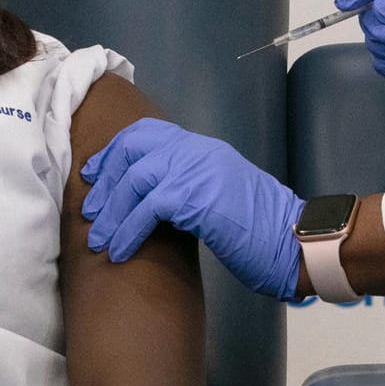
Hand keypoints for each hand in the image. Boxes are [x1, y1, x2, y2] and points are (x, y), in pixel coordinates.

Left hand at [81, 119, 302, 299]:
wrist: (294, 241)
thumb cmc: (263, 231)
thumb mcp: (221, 198)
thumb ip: (189, 189)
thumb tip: (154, 203)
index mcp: (203, 149)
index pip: (146, 133)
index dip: (114, 153)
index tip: (94, 176)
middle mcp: (197, 151)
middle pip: (133, 148)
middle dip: (105, 180)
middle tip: (90, 211)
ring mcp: (197, 170)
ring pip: (135, 179)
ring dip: (111, 213)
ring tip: (99, 240)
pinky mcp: (196, 197)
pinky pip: (147, 208)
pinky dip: (127, 230)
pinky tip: (119, 251)